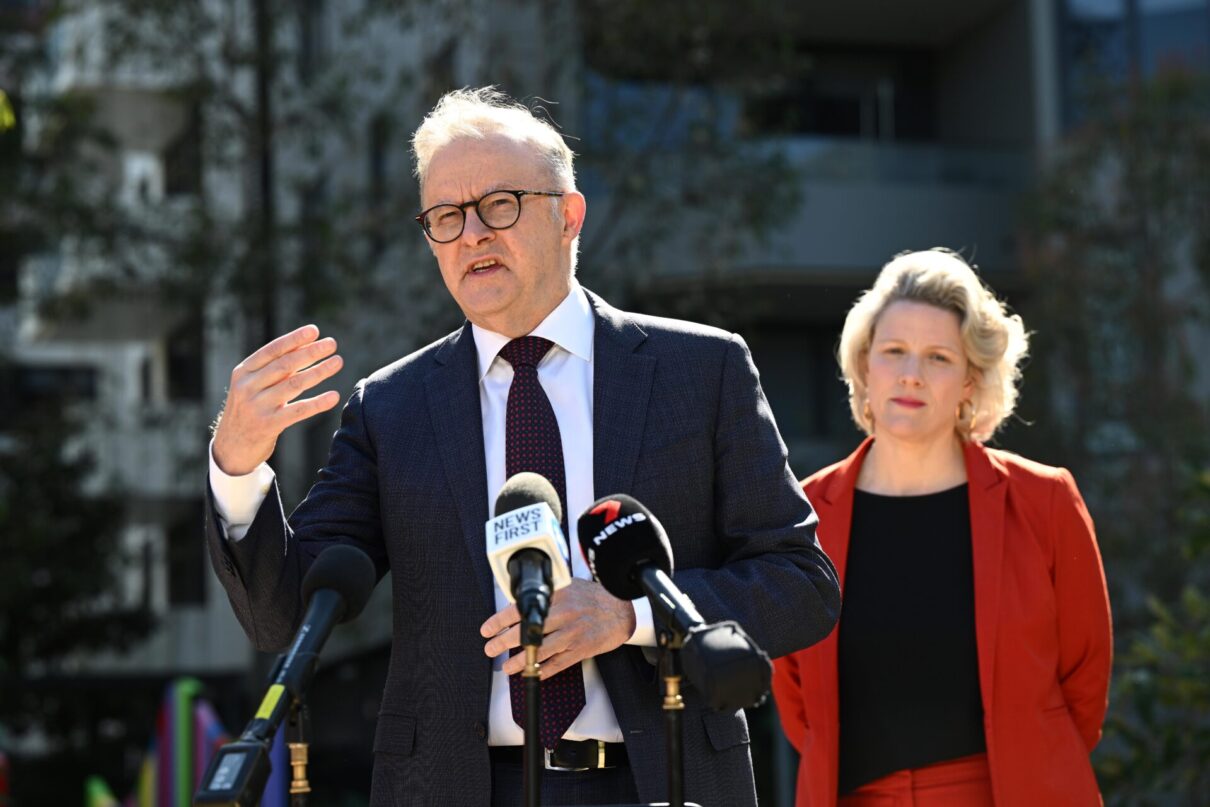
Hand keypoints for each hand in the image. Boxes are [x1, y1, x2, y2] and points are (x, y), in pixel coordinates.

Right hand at [212, 324, 343, 475]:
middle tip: (332, 344)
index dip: (294, 339)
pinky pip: (298, 411)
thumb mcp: (253, 386)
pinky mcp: (268, 425)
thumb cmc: (249, 409)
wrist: (231, 447)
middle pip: (285, 365)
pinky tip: (334, 396)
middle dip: (310, 352)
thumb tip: (307, 348)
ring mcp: (257, 406)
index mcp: (243, 372)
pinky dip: (317, 403)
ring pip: (294, 385)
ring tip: (338, 362)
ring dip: (319, 372)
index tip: (314, 331)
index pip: (272, 351)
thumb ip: (274, 370)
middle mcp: (247, 387)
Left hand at [480, 579, 636, 678]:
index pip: (522, 607)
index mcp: (557, 596)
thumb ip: (545, 592)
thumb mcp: (568, 584)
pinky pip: (559, 663)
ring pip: (541, 650)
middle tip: (490, 649)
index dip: (501, 620)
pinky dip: (544, 671)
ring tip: (507, 667)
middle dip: (504, 642)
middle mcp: (564, 614)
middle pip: (528, 631)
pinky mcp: (582, 649)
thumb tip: (516, 600)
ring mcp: (573, 633)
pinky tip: (531, 674)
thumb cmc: (592, 596)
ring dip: (521, 661)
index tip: (487, 629)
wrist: (622, 610)